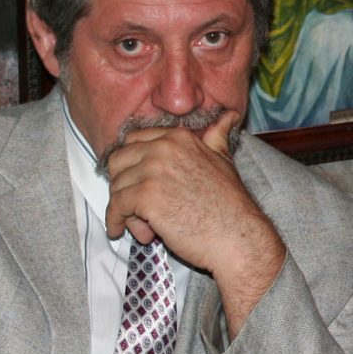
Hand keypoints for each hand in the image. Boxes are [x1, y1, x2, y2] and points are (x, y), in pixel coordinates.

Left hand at [105, 115, 284, 336]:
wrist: (237, 237)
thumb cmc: (230, 205)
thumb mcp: (223, 159)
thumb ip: (216, 136)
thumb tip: (228, 116)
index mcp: (177, 137)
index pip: (132, 141)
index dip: (129, 164)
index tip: (132, 182)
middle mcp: (163, 148)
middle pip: (118, 161)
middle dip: (121, 184)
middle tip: (134, 207)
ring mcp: (153, 171)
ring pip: (116, 187)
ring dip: (123, 209)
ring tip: (142, 226)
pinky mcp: (146, 197)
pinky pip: (116, 207)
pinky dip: (115, 221)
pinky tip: (120, 231)